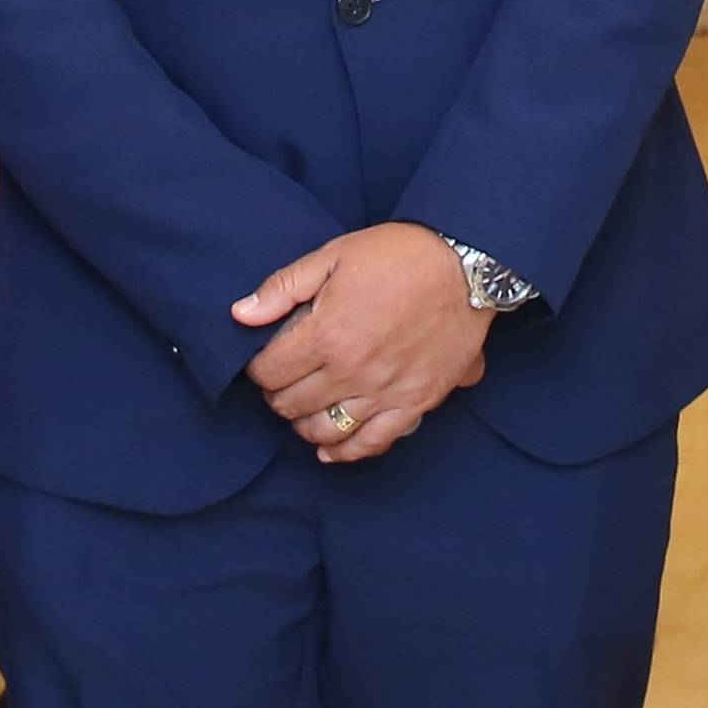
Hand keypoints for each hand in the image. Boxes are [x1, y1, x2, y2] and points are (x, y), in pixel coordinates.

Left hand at [230, 223, 490, 462]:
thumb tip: (240, 315)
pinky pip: (373, 443)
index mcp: (327, 333)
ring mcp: (384, 392)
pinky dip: (346, 452)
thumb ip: (283, 288)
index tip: (265, 361)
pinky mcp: (415, 403)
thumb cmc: (399, 255)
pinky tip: (331, 449)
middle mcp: (352, 370)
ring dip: (304, 424)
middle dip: (278, 395)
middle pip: (292, 404)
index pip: (270, 371)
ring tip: (303, 411)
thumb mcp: (333, 256)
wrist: (467, 265)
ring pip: (326, 430)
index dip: (259, 368)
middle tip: (282, 382)